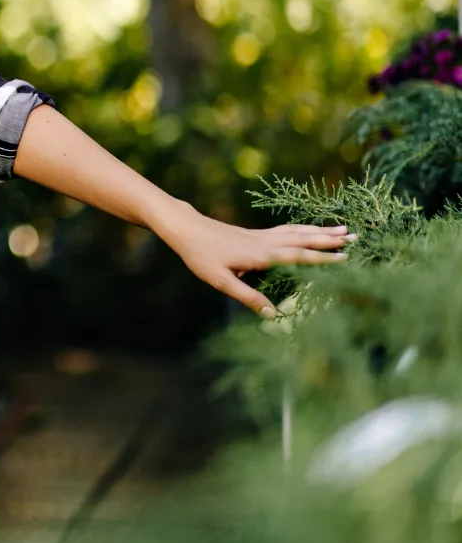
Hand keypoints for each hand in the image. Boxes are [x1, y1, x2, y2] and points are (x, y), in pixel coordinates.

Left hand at [156, 207, 352, 317]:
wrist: (185, 229)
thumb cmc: (201, 256)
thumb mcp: (220, 281)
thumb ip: (247, 296)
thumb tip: (271, 314)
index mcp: (260, 254)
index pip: (297, 256)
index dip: (322, 258)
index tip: (346, 258)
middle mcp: (264, 242)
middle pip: (303, 239)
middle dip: (329, 239)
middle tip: (356, 236)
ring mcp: (260, 235)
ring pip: (296, 231)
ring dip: (319, 231)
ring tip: (342, 228)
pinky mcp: (253, 233)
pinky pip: (285, 230)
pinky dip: (301, 228)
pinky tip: (308, 229)